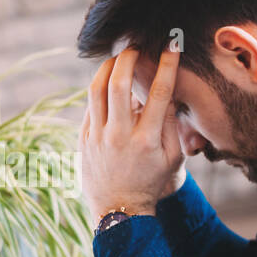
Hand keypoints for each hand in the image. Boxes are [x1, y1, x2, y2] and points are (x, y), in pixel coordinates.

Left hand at [79, 47, 183, 225]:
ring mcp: (98, 137)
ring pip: (97, 89)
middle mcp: (119, 136)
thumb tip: (166, 91)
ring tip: (119, 58)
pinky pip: (90, 105)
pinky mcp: (84, 138)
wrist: (119, 210)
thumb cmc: (151, 182)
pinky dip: (100, 90)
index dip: (167, 65)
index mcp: (146, 140)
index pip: (158, 93)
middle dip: (128, 57)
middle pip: (119, 84)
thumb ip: (170, 124)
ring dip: (108, 67)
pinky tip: (109, 84)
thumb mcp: (172, 158)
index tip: (171, 46)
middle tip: (135, 46)